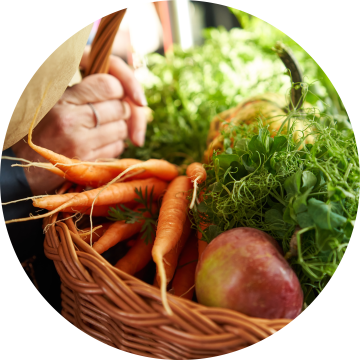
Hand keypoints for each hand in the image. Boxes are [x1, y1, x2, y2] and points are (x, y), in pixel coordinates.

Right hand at [12, 52, 147, 194]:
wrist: (20, 162)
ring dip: (119, 128)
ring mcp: (82, 144)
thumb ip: (80, 92)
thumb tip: (113, 86)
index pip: (109, 85)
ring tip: (103, 127)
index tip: (114, 92)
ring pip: (122, 130)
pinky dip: (114, 145)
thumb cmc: (35, 127)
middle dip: (121, 109)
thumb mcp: (52, 100)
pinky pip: (117, 149)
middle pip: (121, 109)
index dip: (118, 88)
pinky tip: (100, 142)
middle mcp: (74, 121)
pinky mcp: (88, 163)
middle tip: (110, 111)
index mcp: (64, 100)